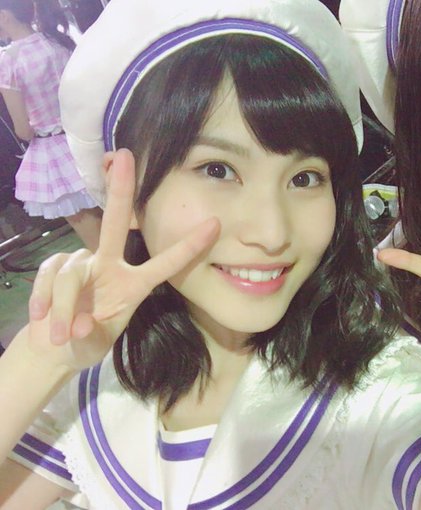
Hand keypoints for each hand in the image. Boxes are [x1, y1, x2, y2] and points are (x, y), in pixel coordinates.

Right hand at [26, 149, 219, 371]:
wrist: (52, 348)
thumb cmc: (86, 341)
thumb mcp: (94, 343)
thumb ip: (91, 336)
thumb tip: (81, 324)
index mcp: (134, 284)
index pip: (166, 263)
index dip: (189, 246)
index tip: (215, 224)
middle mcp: (110, 265)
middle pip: (116, 222)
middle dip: (121, 189)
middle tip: (125, 157)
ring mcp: (82, 264)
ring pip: (72, 272)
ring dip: (63, 307)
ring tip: (58, 336)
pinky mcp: (55, 268)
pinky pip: (50, 277)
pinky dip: (44, 302)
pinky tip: (43, 323)